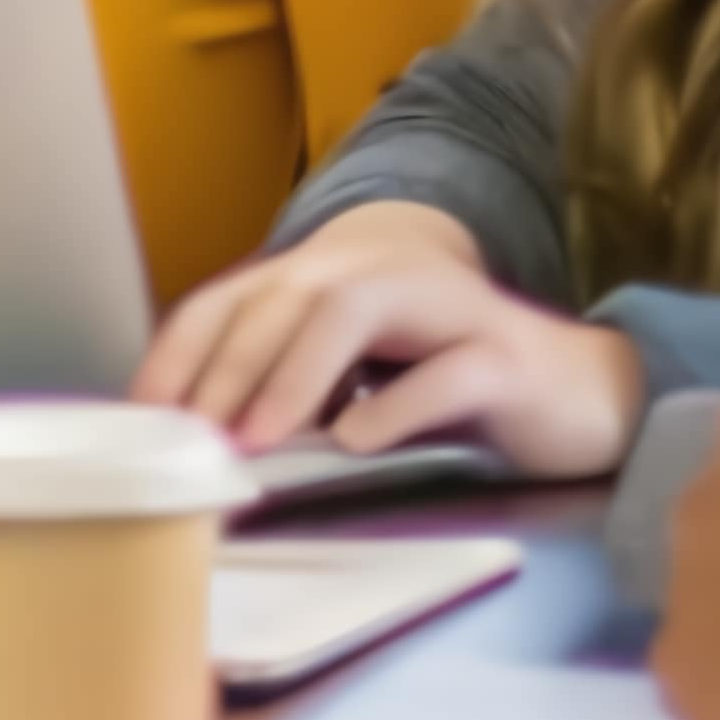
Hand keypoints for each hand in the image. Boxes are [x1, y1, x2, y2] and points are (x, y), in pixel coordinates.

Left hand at [131, 200, 649, 475]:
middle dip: (225, 365)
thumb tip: (200, 439)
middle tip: (189, 433)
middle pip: (285, 296)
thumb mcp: (355, 384)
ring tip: (252, 436)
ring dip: (291, 374)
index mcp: (336, 281)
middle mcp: (384, 277)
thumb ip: (287, 394)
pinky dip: (393, 407)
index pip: (236, 297)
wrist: (580, 391)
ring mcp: (447, 309)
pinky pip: (442, 373)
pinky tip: (356, 443)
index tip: (140, 411)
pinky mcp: (503, 357)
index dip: (180, 350)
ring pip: (352, 311)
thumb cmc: (452, 391)